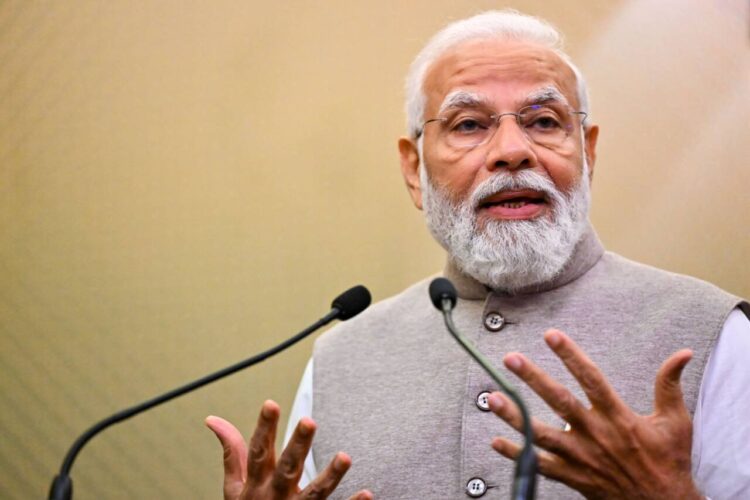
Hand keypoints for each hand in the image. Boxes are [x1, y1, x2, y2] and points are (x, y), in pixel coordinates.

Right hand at [205, 400, 372, 499]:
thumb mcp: (234, 487)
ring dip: (330, 476)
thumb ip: (231, 452)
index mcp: (256, 484)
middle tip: (309, 421)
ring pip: (315, 495)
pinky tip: (367, 493)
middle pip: (289, 469)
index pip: (258, 452)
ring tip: (345, 457)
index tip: (271, 403)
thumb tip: (213, 419)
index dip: (264, 428)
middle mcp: (276, 497)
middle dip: (298, 445)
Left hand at [488, 329, 702, 499]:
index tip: (551, 335)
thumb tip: (682, 354)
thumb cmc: (669, 462)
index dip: (570, 355)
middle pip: (559, 401)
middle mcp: (596, 434)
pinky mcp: (574, 478)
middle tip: (511, 359)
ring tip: (492, 398)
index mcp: (618, 417)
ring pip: (542, 434)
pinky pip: (540, 466)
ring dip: (515, 416)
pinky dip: (517, 454)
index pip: (590, 378)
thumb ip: (669, 384)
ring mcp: (582, 457)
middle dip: (533, 379)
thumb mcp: (676, 421)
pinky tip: (496, 441)